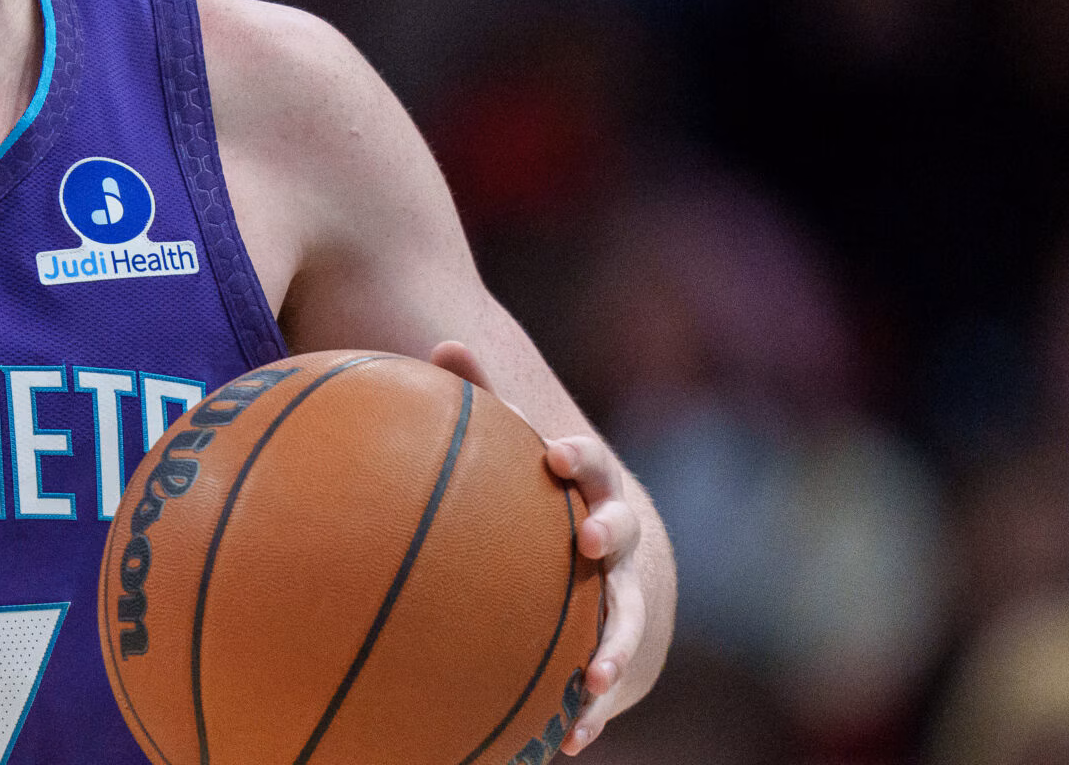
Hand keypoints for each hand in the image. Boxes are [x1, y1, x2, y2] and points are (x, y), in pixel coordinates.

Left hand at [429, 341, 646, 755]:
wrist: (597, 558)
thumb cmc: (539, 492)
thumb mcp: (512, 444)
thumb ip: (480, 397)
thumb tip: (445, 343)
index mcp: (585, 491)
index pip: (587, 464)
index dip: (577, 457)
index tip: (554, 454)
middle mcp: (612, 542)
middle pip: (620, 533)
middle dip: (609, 533)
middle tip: (588, 541)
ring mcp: (618, 597)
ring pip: (623, 623)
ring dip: (610, 649)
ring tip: (591, 678)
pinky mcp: (609, 649)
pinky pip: (602, 686)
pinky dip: (587, 715)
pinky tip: (567, 745)